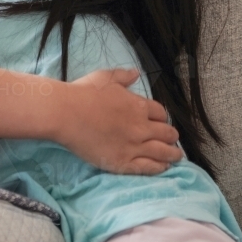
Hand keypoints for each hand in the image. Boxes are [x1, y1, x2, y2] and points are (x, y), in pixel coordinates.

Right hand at [52, 68, 182, 175]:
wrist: (65, 113)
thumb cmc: (83, 92)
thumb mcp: (105, 77)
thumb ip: (124, 76)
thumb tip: (137, 73)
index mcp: (138, 105)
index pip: (160, 113)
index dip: (162, 118)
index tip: (160, 121)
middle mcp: (141, 126)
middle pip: (166, 133)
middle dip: (171, 136)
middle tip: (171, 139)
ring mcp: (133, 146)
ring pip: (163, 152)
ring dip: (172, 154)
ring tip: (176, 156)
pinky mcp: (123, 162)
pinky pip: (148, 167)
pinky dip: (159, 167)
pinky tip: (163, 167)